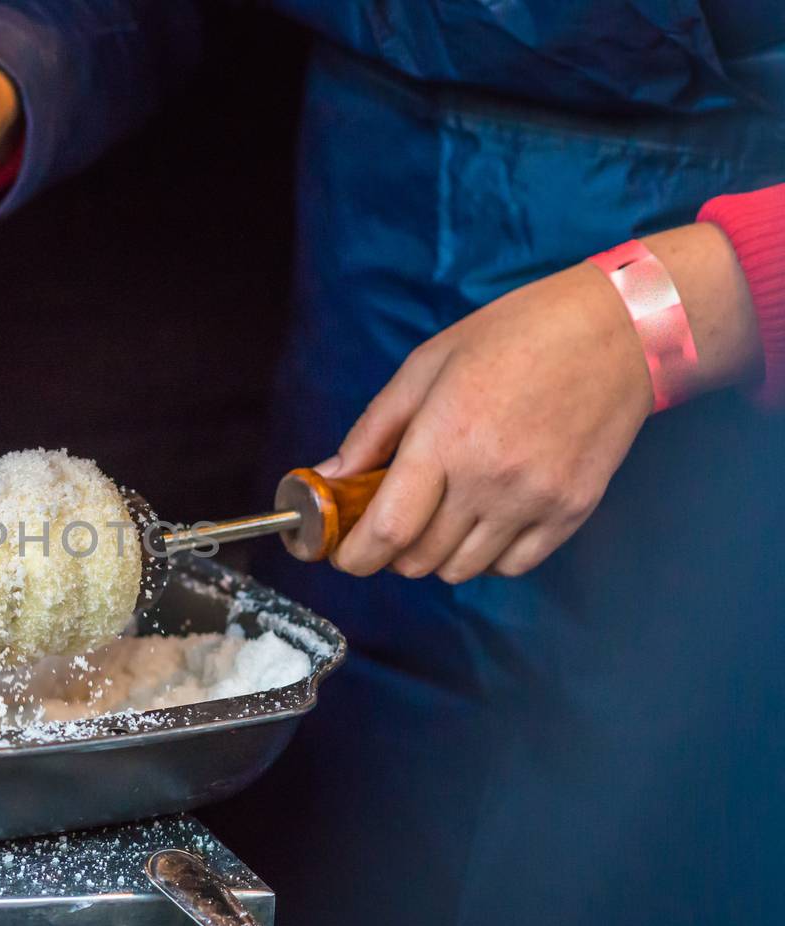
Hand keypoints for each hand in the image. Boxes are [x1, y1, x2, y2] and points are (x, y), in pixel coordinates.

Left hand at [323, 223, 762, 581]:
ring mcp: (536, 501)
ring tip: (441, 512)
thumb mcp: (427, 366)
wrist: (618, 331)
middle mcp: (490, 480)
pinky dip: (487, 555)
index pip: (388, 531)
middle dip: (391, 551)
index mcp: (446, 440)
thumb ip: (373, 429)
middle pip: (419, 560)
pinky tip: (486, 517)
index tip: (341, 553)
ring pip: (462, 569)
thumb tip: (332, 474)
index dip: (354, 555)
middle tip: (392, 518)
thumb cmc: (516, 336)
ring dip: (438, 554)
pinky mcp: (572, 511)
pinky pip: (512, 566)